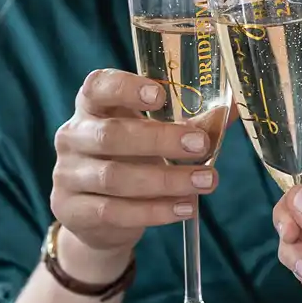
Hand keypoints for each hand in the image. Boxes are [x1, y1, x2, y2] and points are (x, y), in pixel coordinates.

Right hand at [50, 69, 219, 270]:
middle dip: (159, 140)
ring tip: (205, 182)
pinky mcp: (73, 210)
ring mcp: (68, 174)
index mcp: (92, 106)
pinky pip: (115, 211)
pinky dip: (154, 211)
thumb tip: (233, 109)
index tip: (160, 96)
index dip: (125, 88)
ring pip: (115, 178)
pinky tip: (185, 208)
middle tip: (201, 146)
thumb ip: (190, 122)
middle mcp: (73, 136)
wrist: (98, 216)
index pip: (98, 87)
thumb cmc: (131, 160)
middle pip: (110, 135)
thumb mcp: (154, 135)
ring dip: (166, 181)